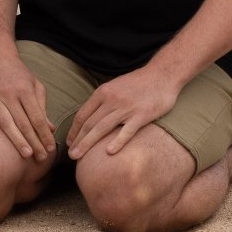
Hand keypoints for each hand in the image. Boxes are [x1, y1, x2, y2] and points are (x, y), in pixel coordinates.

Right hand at [0, 48, 58, 162]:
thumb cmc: (18, 73)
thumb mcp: (35, 85)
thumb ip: (42, 106)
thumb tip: (50, 128)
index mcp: (25, 90)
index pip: (37, 117)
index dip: (44, 134)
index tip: (50, 148)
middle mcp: (9, 94)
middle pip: (23, 123)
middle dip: (34, 142)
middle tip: (41, 157)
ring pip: (6, 123)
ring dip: (17, 140)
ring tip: (26, 154)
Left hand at [66, 64, 182, 159]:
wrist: (162, 75)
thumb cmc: (138, 83)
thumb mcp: (114, 86)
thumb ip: (103, 100)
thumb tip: (91, 117)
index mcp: (102, 92)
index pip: (82, 114)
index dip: (74, 130)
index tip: (69, 142)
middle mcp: (111, 100)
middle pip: (89, 123)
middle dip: (78, 141)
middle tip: (70, 155)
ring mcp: (126, 107)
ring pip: (102, 128)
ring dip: (88, 143)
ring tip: (79, 157)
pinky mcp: (142, 115)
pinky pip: (127, 130)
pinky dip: (117, 141)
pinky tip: (109, 152)